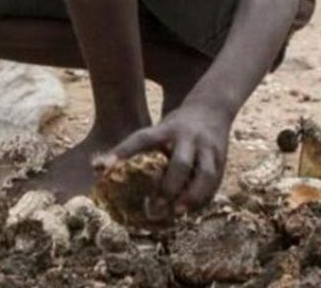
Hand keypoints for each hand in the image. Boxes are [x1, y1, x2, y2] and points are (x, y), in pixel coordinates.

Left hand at [112, 102, 231, 211]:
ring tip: (177, 212)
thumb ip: (137, 149)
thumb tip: (99, 168)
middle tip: (154, 207)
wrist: (212, 108)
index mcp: (167, 129)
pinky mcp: (221, 159)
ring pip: (205, 174)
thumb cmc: (175, 126)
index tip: (104, 168)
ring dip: (191, 196)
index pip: (142, 138)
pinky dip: (203, 198)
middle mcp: (189, 137)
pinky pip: (214, 183)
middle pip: (180, 163)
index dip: (123, 152)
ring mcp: (208, 148)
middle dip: (168, 187)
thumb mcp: (159, 129)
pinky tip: (191, 209)